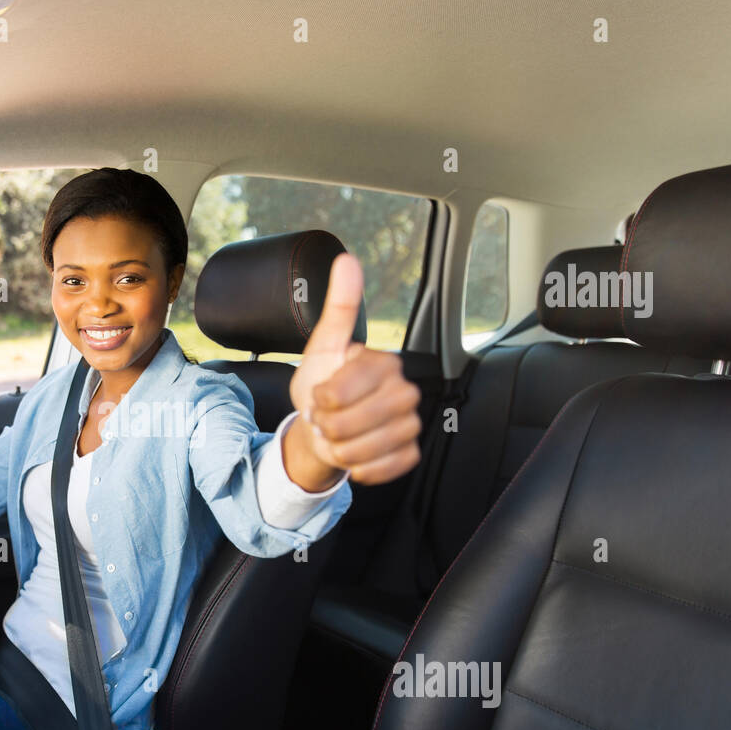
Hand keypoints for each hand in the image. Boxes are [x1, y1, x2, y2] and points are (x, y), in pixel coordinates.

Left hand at [286, 253, 422, 487]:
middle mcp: (403, 391)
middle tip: (327, 416)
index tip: (321, 394)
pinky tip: (354, 453)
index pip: (340, 392)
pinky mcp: (409, 452)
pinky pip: (382, 468)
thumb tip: (347, 261)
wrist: (327, 426)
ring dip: (340, 448)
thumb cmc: (324, 385)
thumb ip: (339, 306)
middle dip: (328, 426)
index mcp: (383, 363)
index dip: (321, 400)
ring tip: (338, 434)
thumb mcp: (322, 346)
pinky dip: (359, 466)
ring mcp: (410, 422)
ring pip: (363, 449)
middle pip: (351, 424)